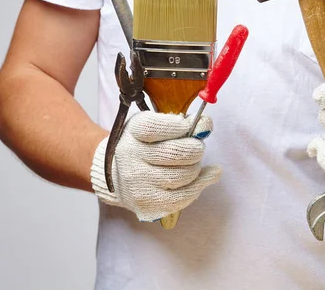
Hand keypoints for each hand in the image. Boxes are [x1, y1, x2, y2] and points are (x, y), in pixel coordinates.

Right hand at [90, 111, 220, 221]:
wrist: (115, 175)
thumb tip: (205, 124)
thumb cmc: (142, 145)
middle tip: (196, 147)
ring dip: (196, 167)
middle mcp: (132, 157)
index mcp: (133, 132)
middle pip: (177, 153)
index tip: (189, 125)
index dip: (180, 126)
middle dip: (196, 148)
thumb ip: (179, 122)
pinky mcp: (148, 203)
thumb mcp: (154, 126)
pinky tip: (209, 175)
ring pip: (185, 175)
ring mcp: (139, 183)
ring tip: (192, 163)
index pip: (156, 127)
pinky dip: (201, 184)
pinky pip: (184, 196)